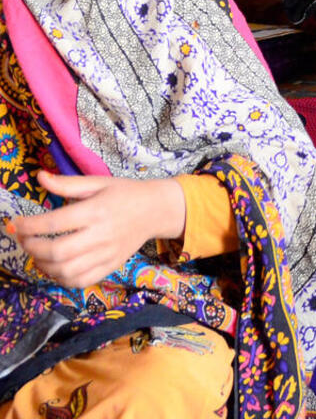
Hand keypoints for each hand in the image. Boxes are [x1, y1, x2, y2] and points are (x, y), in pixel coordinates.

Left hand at [9, 172, 185, 288]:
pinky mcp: (110, 266)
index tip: (16, 223)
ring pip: (65, 271)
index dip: (29, 226)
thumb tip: (39, 176)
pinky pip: (80, 281)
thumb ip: (67, 183)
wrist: (156, 209)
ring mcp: (106, 253)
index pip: (54, 223)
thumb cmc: (126, 193)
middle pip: (57, 251)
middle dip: (32, 247)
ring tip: (37, 254)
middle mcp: (101, 234)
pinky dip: (61, 279)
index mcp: (96, 210)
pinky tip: (56, 267)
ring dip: (43, 265)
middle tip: (24, 239)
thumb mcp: (99, 182)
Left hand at [225, 0, 283, 19]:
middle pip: (236, 1)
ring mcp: (255, 4)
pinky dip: (242, 12)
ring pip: (239, 8)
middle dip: (233, 0)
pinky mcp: (257, 10)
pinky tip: (243, 9)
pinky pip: (246, 13)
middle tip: (234, 0)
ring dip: (237, 7)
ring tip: (238, 4)